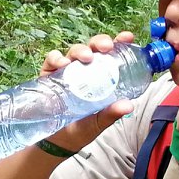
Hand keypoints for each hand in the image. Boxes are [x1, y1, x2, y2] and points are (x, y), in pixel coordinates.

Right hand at [38, 31, 137, 148]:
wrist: (56, 141)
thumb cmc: (80, 129)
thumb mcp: (98, 122)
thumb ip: (111, 114)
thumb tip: (128, 105)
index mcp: (102, 77)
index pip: (112, 55)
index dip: (119, 43)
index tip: (127, 37)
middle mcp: (85, 71)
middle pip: (93, 48)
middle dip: (100, 42)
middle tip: (106, 47)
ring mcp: (67, 71)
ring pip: (74, 51)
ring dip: (81, 50)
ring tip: (86, 58)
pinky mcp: (49, 75)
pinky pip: (52, 61)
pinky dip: (56, 58)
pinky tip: (62, 64)